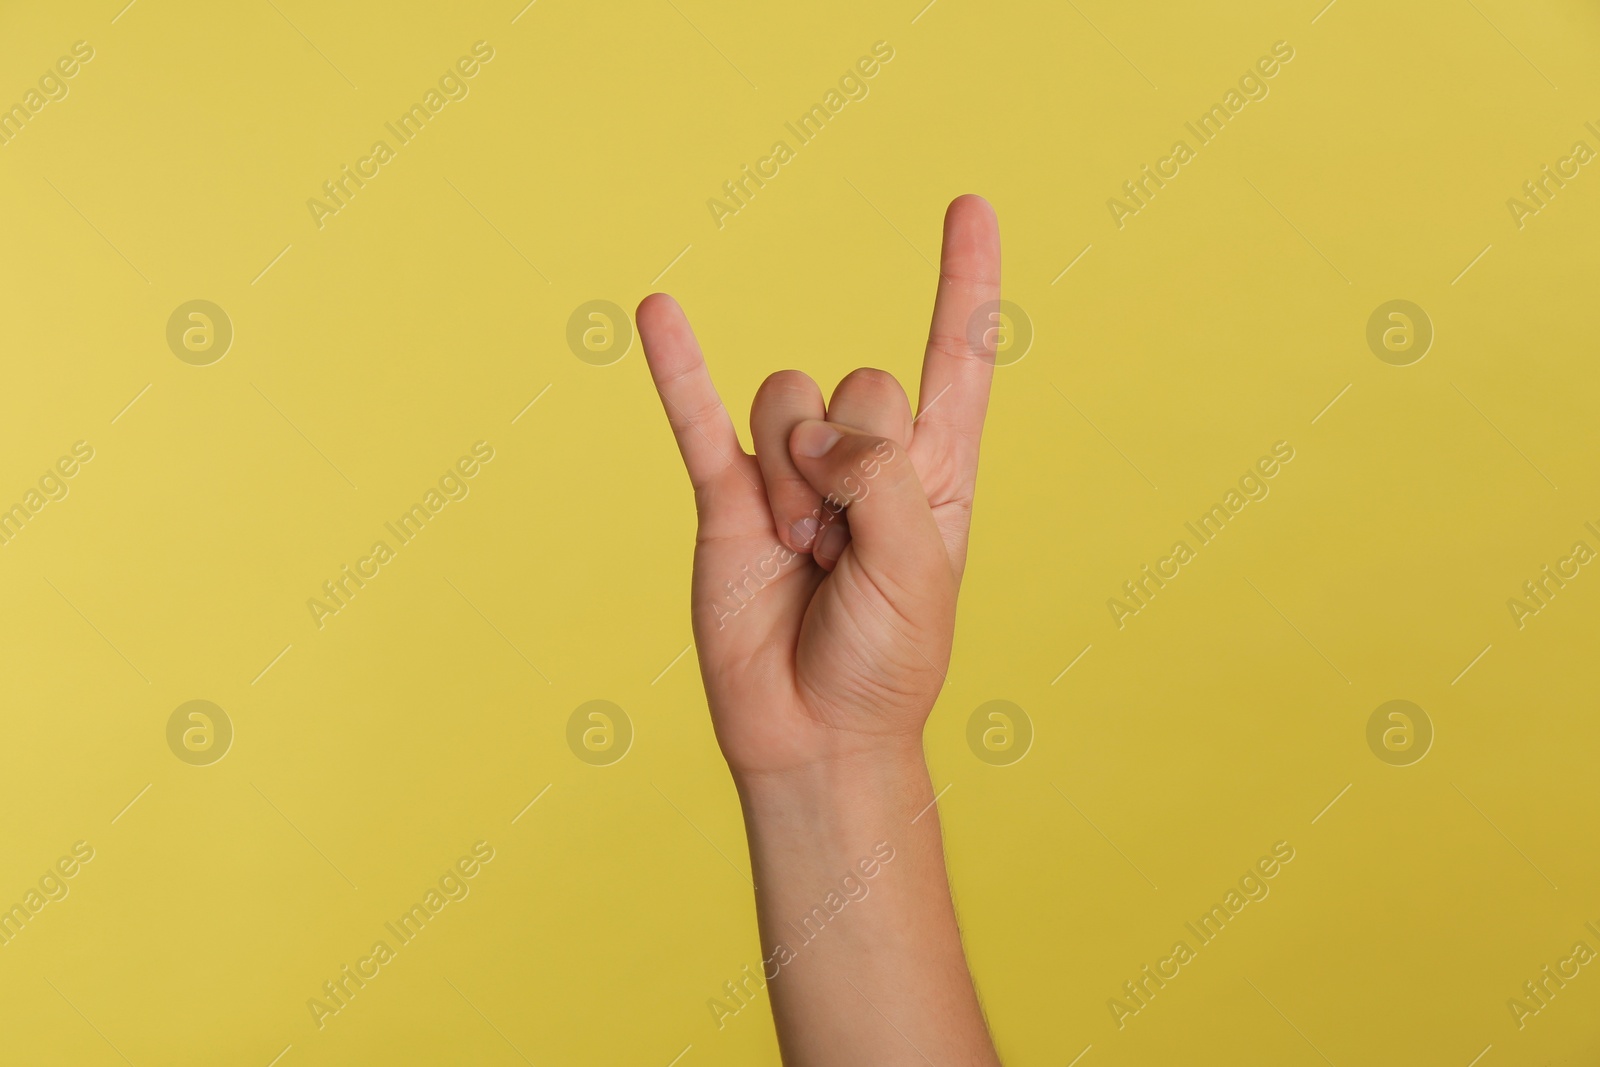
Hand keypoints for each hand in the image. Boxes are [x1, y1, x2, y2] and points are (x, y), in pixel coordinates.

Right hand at [636, 195, 1000, 779]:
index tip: (970, 207)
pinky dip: (678, 367)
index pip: (956, 358)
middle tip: (844, 546)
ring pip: (786, 402)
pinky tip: (657, 311)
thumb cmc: (887, 662)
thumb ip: (879, 478)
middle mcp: (865, 458)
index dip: (965, 284)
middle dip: (851, 461)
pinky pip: (696, 418)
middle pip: (859, 382)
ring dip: (793, 481)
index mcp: (934, 470)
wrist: (815, 732)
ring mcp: (790, 474)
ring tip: (802, 552)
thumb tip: (810, 430)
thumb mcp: (920, 570)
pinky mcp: (725, 500)